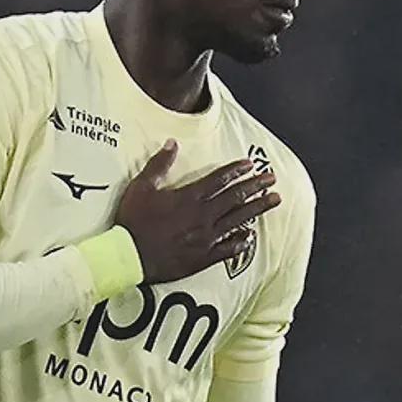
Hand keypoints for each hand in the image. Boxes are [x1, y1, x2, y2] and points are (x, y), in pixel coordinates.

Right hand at [115, 139, 281, 283]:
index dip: (236, 170)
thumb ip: (159, 164)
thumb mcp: (142, 187)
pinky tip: (250, 236)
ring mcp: (205, 237)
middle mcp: (202, 215)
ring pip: (237, 220)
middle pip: (235, 197)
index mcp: (189, 197)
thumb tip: (172, 143)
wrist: (128, 256)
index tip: (250, 165)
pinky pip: (227, 249)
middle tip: (272, 179)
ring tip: (274, 201)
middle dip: (256, 186)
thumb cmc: (133, 221)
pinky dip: (240, 242)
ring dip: (257, 209)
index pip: (219, 179)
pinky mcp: (203, 257)